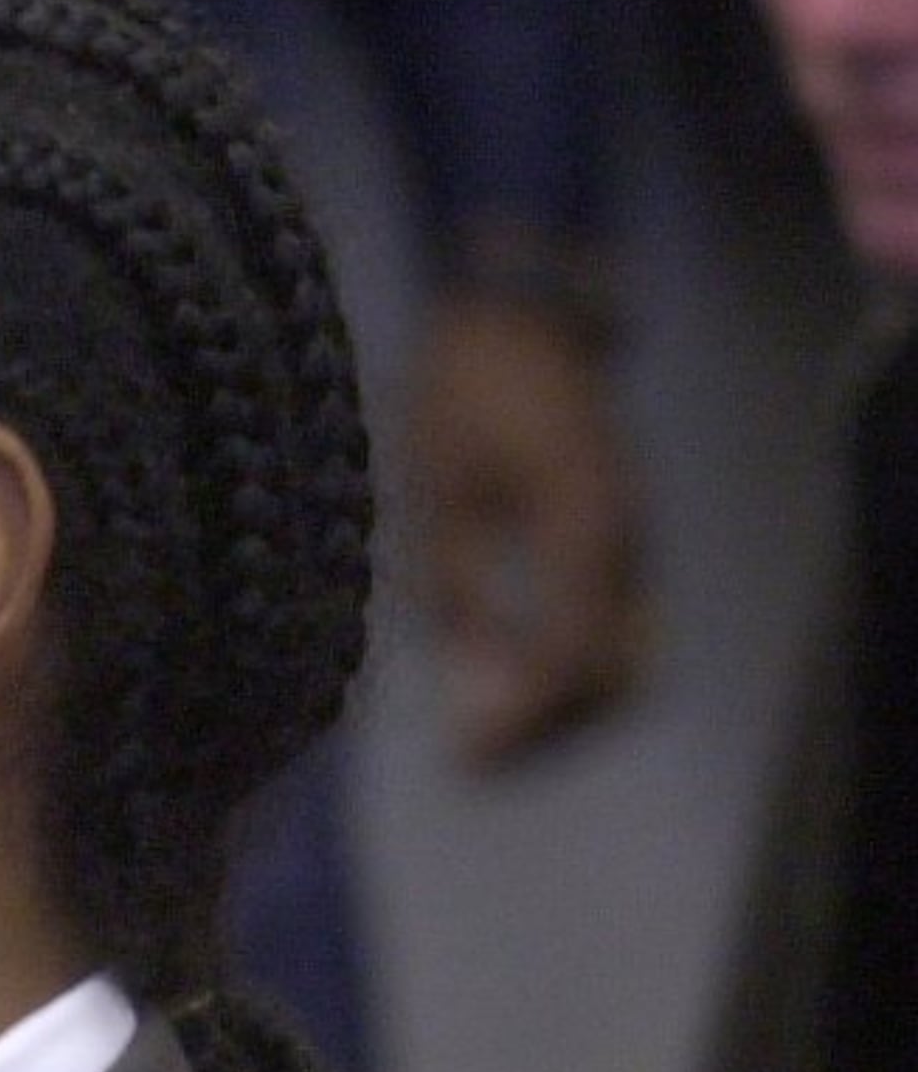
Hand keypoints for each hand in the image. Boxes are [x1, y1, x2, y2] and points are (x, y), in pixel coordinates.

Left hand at [402, 285, 651, 767]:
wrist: (515, 310)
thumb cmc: (462, 391)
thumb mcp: (438, 494)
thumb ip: (457, 592)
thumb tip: (472, 691)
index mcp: (583, 517)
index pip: (574, 653)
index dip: (523, 720)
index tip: (467, 760)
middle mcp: (626, 533)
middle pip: (619, 675)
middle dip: (548, 732)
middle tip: (471, 760)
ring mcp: (632, 536)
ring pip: (628, 660)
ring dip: (563, 712)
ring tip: (481, 738)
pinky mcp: (620, 539)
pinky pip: (616, 630)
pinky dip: (569, 675)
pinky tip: (499, 688)